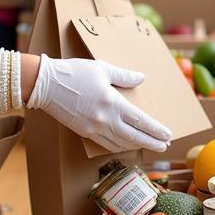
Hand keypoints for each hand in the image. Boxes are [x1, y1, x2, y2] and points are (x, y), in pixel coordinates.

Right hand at [26, 55, 171, 152]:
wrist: (45, 84)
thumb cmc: (74, 73)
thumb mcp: (102, 68)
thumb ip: (123, 76)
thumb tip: (140, 78)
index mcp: (113, 103)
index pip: (141, 121)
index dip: (156, 130)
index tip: (168, 135)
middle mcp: (105, 120)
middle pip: (135, 137)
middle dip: (152, 143)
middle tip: (165, 146)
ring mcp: (94, 129)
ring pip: (121, 143)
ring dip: (137, 146)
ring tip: (149, 145)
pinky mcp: (84, 132)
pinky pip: (106, 144)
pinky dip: (120, 146)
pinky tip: (126, 144)